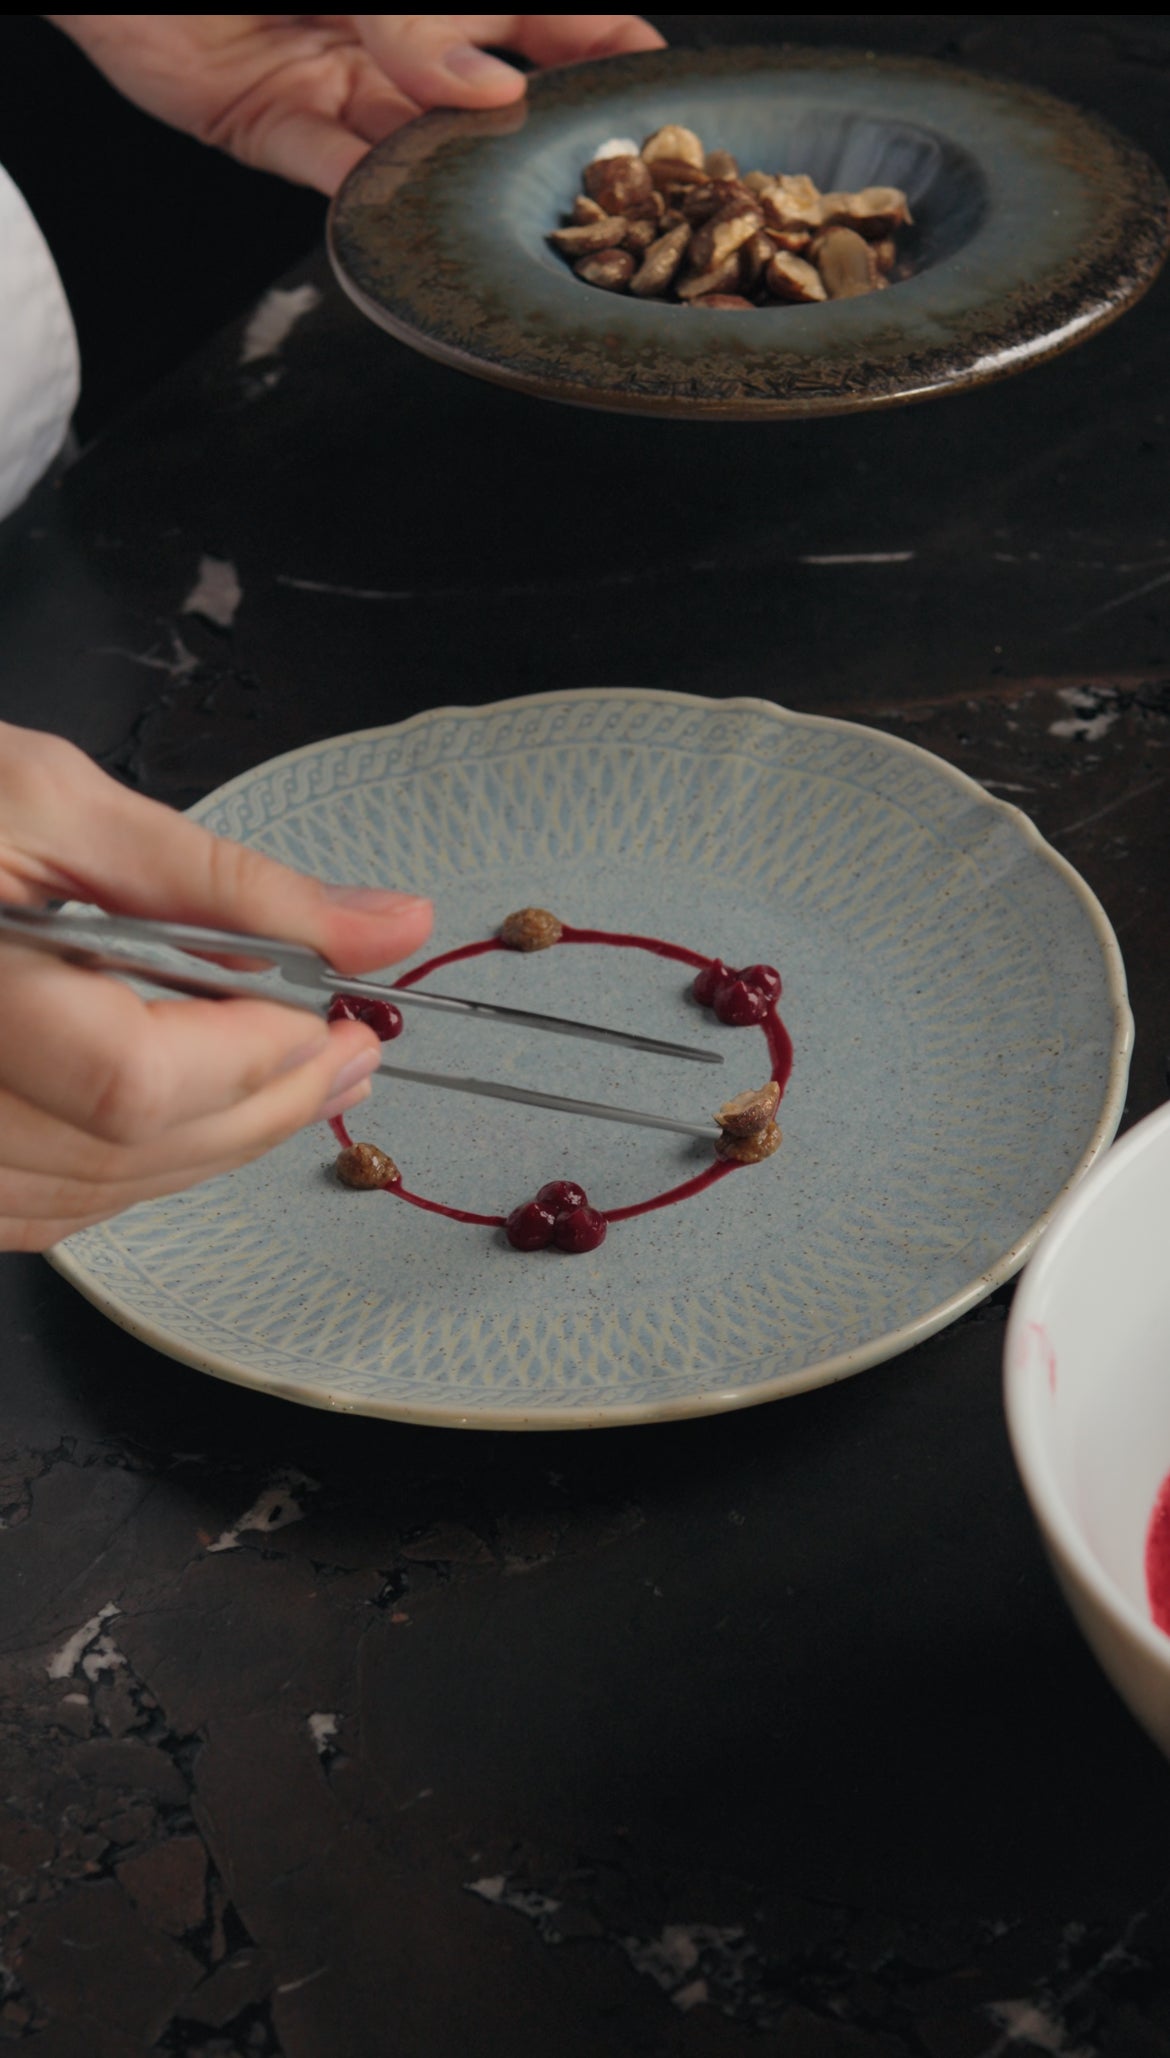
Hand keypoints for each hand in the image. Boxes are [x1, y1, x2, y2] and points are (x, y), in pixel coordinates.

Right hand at [0, 723, 432, 1250]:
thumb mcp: (55, 805)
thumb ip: (228, 881)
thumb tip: (386, 927)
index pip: (131, 1077)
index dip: (253, 1058)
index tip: (335, 1013)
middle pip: (130, 1147)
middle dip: (269, 1103)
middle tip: (350, 1050)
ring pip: (98, 1193)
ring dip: (218, 1146)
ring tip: (302, 1081)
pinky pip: (45, 1209)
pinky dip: (140, 1169)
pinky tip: (200, 1118)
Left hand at [49, 14, 665, 194]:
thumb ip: (422, 18)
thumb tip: (493, 91)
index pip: (542, 13)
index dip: (599, 46)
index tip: (654, 85)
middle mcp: (397, 32)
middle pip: (491, 91)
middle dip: (545, 131)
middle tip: (599, 177)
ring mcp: (340, 81)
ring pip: (421, 143)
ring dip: (460, 172)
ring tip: (510, 204)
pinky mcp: (271, 126)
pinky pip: (333, 174)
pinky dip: (369, 198)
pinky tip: (410, 217)